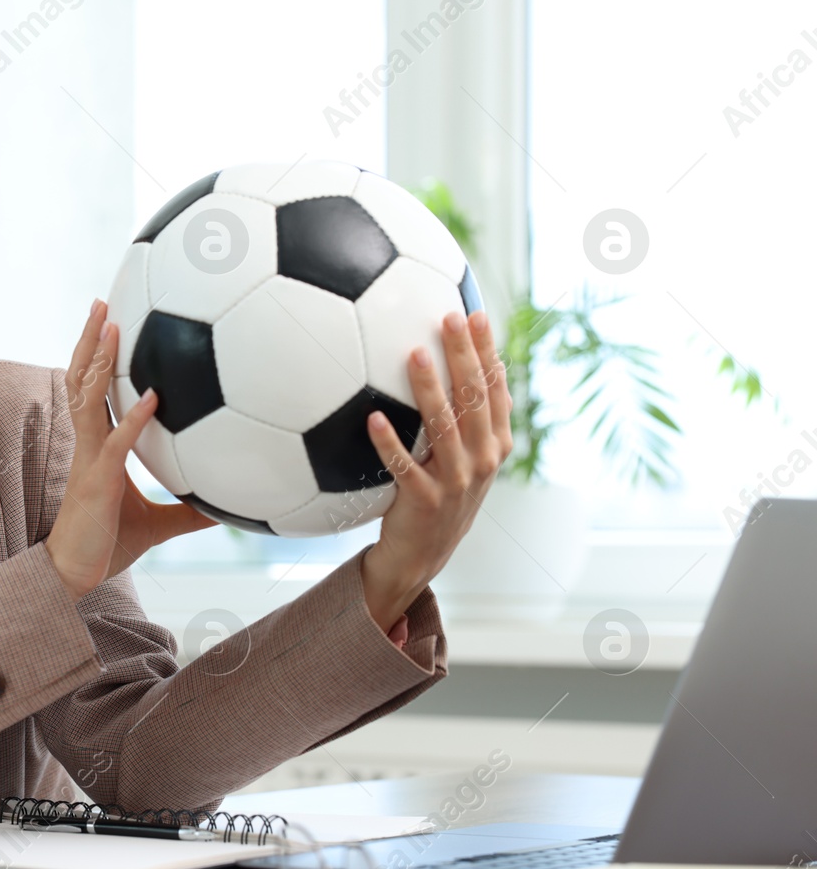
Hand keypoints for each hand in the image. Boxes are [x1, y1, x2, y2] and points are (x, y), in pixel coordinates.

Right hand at [44, 299, 217, 599]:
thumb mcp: (161, 526)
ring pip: (88, 399)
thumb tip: (229, 506)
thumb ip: (192, 511)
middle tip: (101, 303)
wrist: (75, 577)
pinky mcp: (98, 482)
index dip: (96, 358)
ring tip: (110, 324)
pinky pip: (116, 443)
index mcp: (98, 447)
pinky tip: (156, 396)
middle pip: (81, 380)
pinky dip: (135, 419)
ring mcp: (89, 460)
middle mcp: (89, 445)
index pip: (93, 392)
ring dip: (100, 360)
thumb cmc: (108, 547)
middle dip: (89, 340)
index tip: (106, 324)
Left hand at [361, 309, 513, 629]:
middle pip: (476, 399)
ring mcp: (457, 482)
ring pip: (445, 427)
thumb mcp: (465, 458)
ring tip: (414, 355)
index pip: (496, 388)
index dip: (487, 351)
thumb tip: (466, 363)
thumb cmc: (439, 495)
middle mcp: (483, 460)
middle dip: (465, 356)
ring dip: (429, 389)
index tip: (475, 313)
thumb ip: (468, 418)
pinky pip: (404, 467)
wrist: (423, 555)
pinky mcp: (425, 501)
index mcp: (495, 444)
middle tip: (448, 317)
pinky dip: (389, 443)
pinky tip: (372, 419)